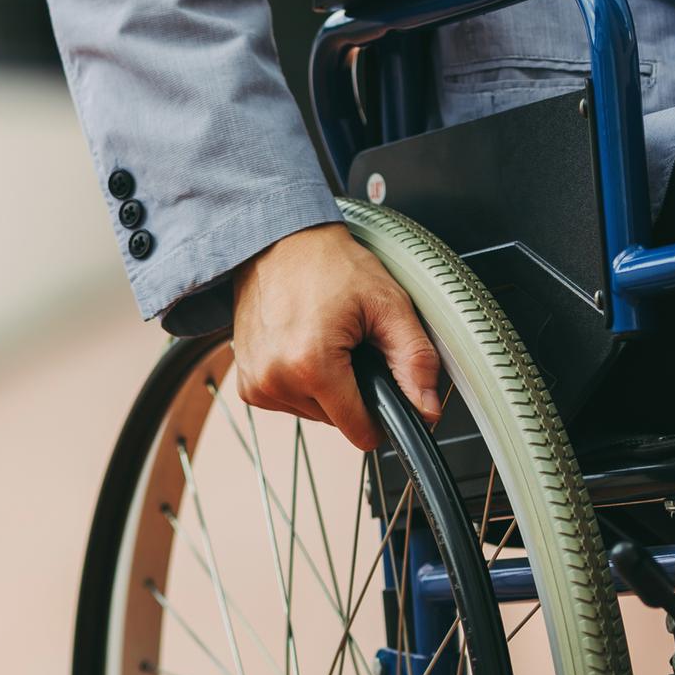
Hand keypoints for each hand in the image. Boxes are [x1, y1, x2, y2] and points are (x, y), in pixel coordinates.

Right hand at [229, 223, 441, 449]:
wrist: (278, 242)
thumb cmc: (330, 265)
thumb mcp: (388, 305)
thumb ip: (415, 361)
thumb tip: (429, 410)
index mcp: (311, 366)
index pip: (360, 432)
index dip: (381, 413)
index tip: (380, 379)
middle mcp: (276, 380)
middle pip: (337, 422)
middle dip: (350, 390)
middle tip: (349, 344)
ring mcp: (256, 383)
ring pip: (312, 414)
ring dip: (324, 387)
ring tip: (323, 341)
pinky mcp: (245, 382)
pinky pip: (287, 402)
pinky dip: (300, 383)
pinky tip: (301, 347)